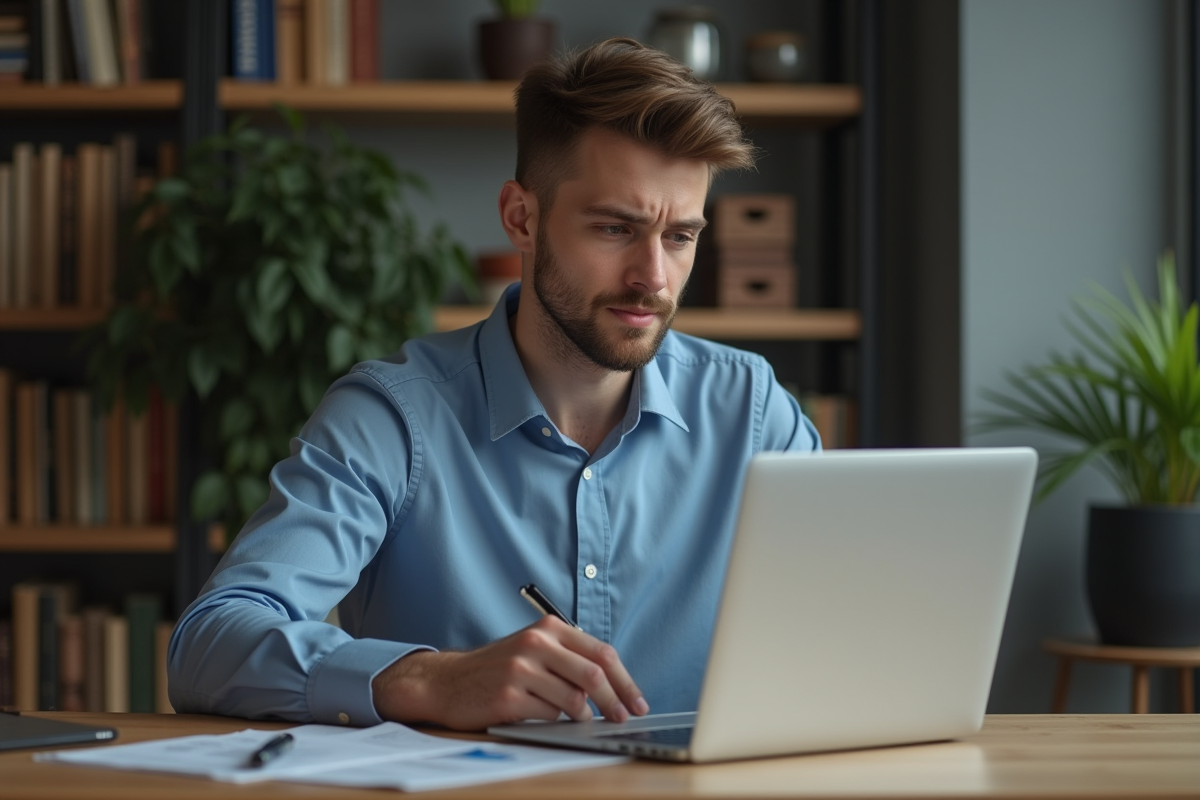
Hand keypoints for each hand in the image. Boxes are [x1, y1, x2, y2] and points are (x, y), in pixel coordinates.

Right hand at [371, 616, 649, 730]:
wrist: (449, 681)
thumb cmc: (499, 668)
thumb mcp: (534, 650)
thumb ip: (569, 659)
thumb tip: (614, 687)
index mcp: (549, 628)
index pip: (601, 652)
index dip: (625, 681)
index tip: (637, 702)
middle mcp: (536, 643)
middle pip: (593, 674)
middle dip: (615, 701)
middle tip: (623, 719)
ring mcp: (521, 669)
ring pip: (574, 698)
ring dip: (585, 716)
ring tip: (584, 720)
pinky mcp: (509, 695)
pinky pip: (549, 715)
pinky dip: (558, 722)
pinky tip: (552, 720)